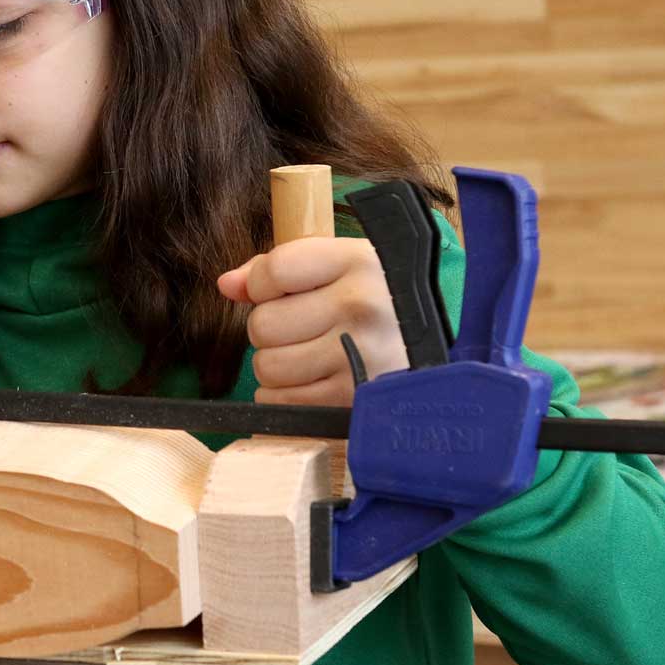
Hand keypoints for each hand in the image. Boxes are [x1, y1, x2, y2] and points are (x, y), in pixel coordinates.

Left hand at [216, 237, 407, 407]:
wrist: (437, 350)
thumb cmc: (377, 302)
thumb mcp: (342, 267)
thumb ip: (278, 268)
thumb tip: (227, 285)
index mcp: (358, 263)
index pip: (274, 270)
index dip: (261, 284)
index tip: (278, 291)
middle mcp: (362, 308)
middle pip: (262, 324)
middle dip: (271, 330)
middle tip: (302, 329)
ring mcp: (360, 357)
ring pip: (267, 366)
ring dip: (276, 365)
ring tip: (309, 356)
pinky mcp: (354, 400)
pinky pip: (280, 401)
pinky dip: (284, 395)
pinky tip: (312, 381)